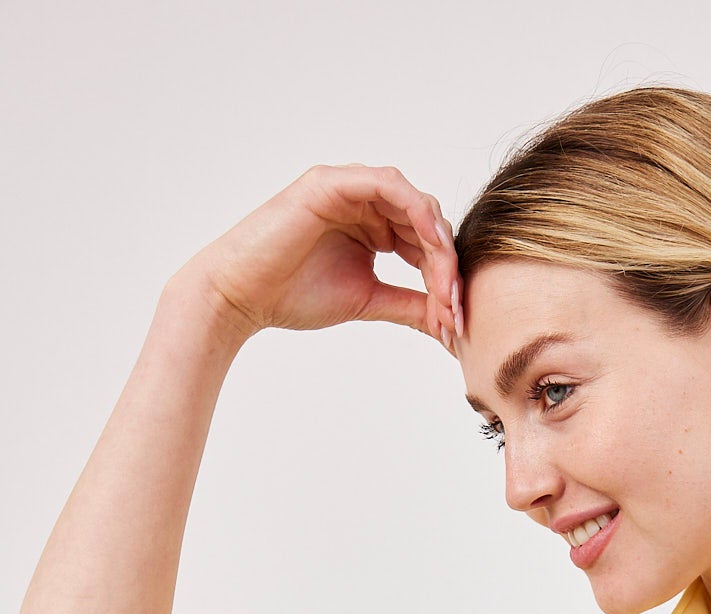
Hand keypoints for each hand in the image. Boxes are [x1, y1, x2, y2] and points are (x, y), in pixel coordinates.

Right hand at [165, 161, 462, 351]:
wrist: (242, 294)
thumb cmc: (292, 295)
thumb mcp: (368, 300)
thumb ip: (410, 304)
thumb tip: (449, 321)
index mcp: (373, 227)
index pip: (425, 245)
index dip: (447, 279)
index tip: (456, 320)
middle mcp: (365, 203)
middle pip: (426, 223)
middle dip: (447, 266)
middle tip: (455, 307)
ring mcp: (349, 189)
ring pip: (414, 203)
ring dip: (436, 242)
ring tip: (445, 284)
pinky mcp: (332, 182)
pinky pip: (387, 184)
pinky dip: (414, 210)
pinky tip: (429, 243)